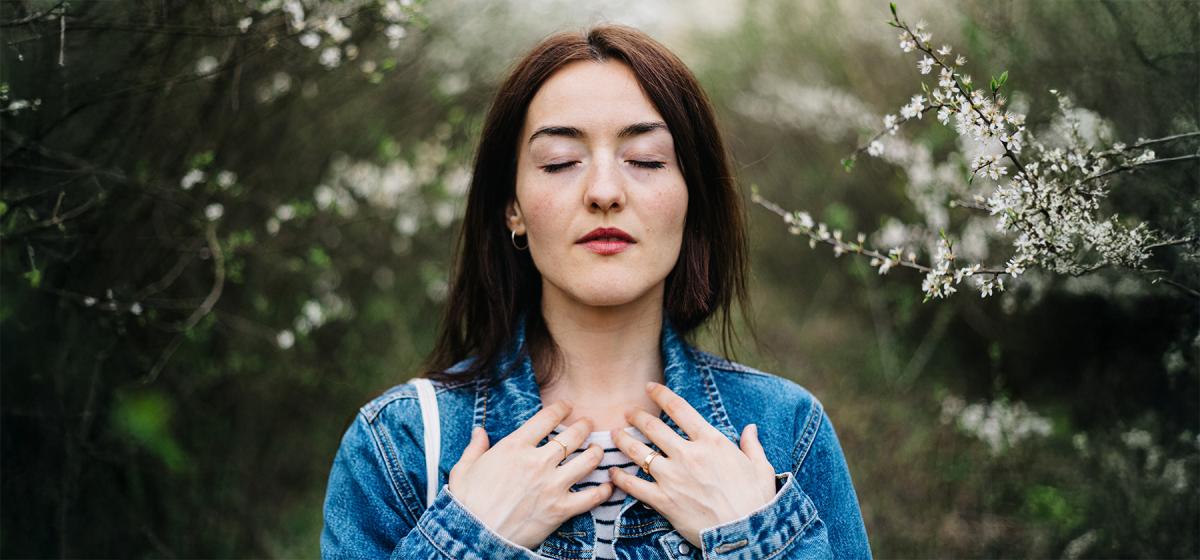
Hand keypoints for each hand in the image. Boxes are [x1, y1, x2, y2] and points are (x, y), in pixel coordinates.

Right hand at [446, 401, 614, 549]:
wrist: (474, 535)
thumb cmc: (467, 503)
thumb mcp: (464, 469)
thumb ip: (475, 447)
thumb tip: (479, 431)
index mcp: (515, 447)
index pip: (546, 418)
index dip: (561, 409)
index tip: (566, 407)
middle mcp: (537, 462)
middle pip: (573, 436)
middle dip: (584, 426)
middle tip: (589, 424)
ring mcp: (552, 485)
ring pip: (587, 461)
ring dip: (596, 453)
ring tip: (598, 450)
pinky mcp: (560, 510)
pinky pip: (591, 497)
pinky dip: (603, 491)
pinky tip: (608, 486)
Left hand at [608, 382, 777, 548]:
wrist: (746, 533)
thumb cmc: (756, 501)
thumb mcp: (760, 467)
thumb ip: (752, 445)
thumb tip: (751, 428)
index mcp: (711, 442)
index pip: (680, 409)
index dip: (661, 394)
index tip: (650, 387)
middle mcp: (689, 454)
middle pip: (654, 427)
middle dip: (636, 416)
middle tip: (627, 412)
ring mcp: (673, 477)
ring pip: (639, 452)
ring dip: (623, 441)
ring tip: (615, 434)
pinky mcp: (664, 500)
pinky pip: (635, 485)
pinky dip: (620, 478)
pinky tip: (613, 472)